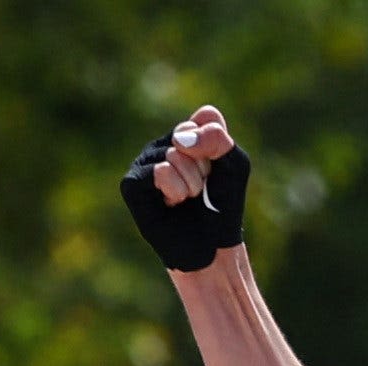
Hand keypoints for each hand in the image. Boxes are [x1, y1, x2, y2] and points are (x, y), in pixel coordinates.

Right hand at [123, 108, 251, 273]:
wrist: (211, 247)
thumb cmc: (222, 206)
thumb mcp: (235, 165)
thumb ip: (218, 139)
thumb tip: (180, 140)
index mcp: (187, 133)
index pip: (206, 117)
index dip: (218, 146)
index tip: (218, 169)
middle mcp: (163, 143)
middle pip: (187, 133)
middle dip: (203, 166)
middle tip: (202, 188)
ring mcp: (145, 162)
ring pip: (174, 153)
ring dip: (191, 183)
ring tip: (187, 199)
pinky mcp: (132, 182)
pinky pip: (159, 170)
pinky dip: (176, 190)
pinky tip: (172, 204)